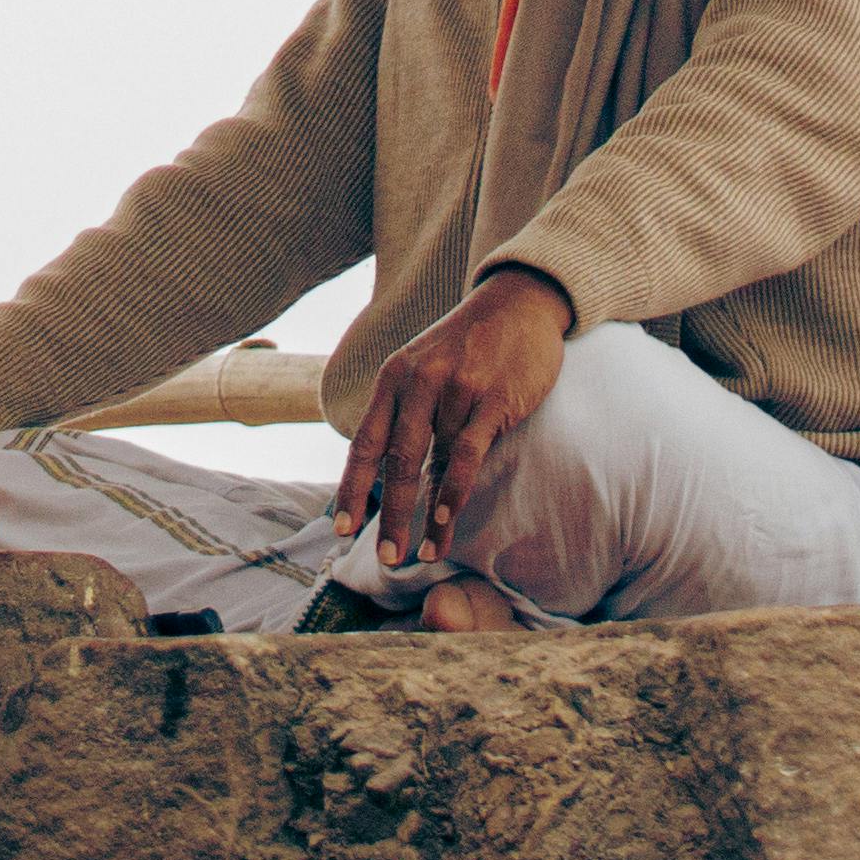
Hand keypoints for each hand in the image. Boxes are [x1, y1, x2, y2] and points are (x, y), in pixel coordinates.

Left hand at [338, 266, 569, 565]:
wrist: (518, 302)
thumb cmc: (469, 345)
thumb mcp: (424, 366)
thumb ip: (405, 412)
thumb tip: (386, 472)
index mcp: (394, 377)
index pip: (365, 442)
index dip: (352, 488)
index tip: (341, 528)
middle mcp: (418, 382)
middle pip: (394, 459)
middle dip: (386, 513)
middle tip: (384, 557)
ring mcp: (456, 390)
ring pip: (432, 463)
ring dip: (424, 515)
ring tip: (420, 552)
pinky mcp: (492, 400)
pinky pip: (466, 457)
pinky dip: (453, 494)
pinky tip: (445, 523)